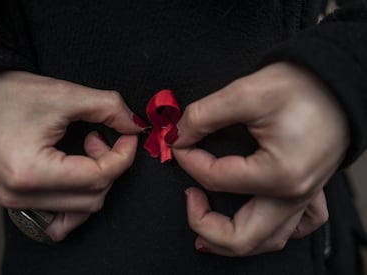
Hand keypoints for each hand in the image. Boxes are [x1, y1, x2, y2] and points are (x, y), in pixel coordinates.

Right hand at [0, 71, 143, 240]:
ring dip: (95, 181)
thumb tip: (136, 126)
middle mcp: (21, 196)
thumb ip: (108, 108)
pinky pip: (61, 217)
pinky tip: (77, 174)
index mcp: (31, 172)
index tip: (129, 134)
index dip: (124, 155)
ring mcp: (17, 203)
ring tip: (84, 151)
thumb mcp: (64, 94)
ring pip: (81, 210)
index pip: (99, 177)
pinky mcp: (17, 202)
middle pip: (93, 197)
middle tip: (99, 137)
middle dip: (109, 166)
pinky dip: (79, 200)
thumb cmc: (9, 96)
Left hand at [172, 62, 348, 254]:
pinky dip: (271, 231)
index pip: (215, 179)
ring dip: (232, 239)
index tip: (179, 142)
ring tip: (207, 223)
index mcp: (278, 175)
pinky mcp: (310, 190)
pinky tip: (256, 219)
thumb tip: (179, 135)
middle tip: (189, 198)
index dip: (188, 160)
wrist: (337, 81)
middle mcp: (294, 195)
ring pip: (267, 241)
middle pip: (240, 237)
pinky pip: (294, 227)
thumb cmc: (303, 85)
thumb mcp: (246, 93)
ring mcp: (305, 197)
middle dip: (203, 223)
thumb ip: (203, 116)